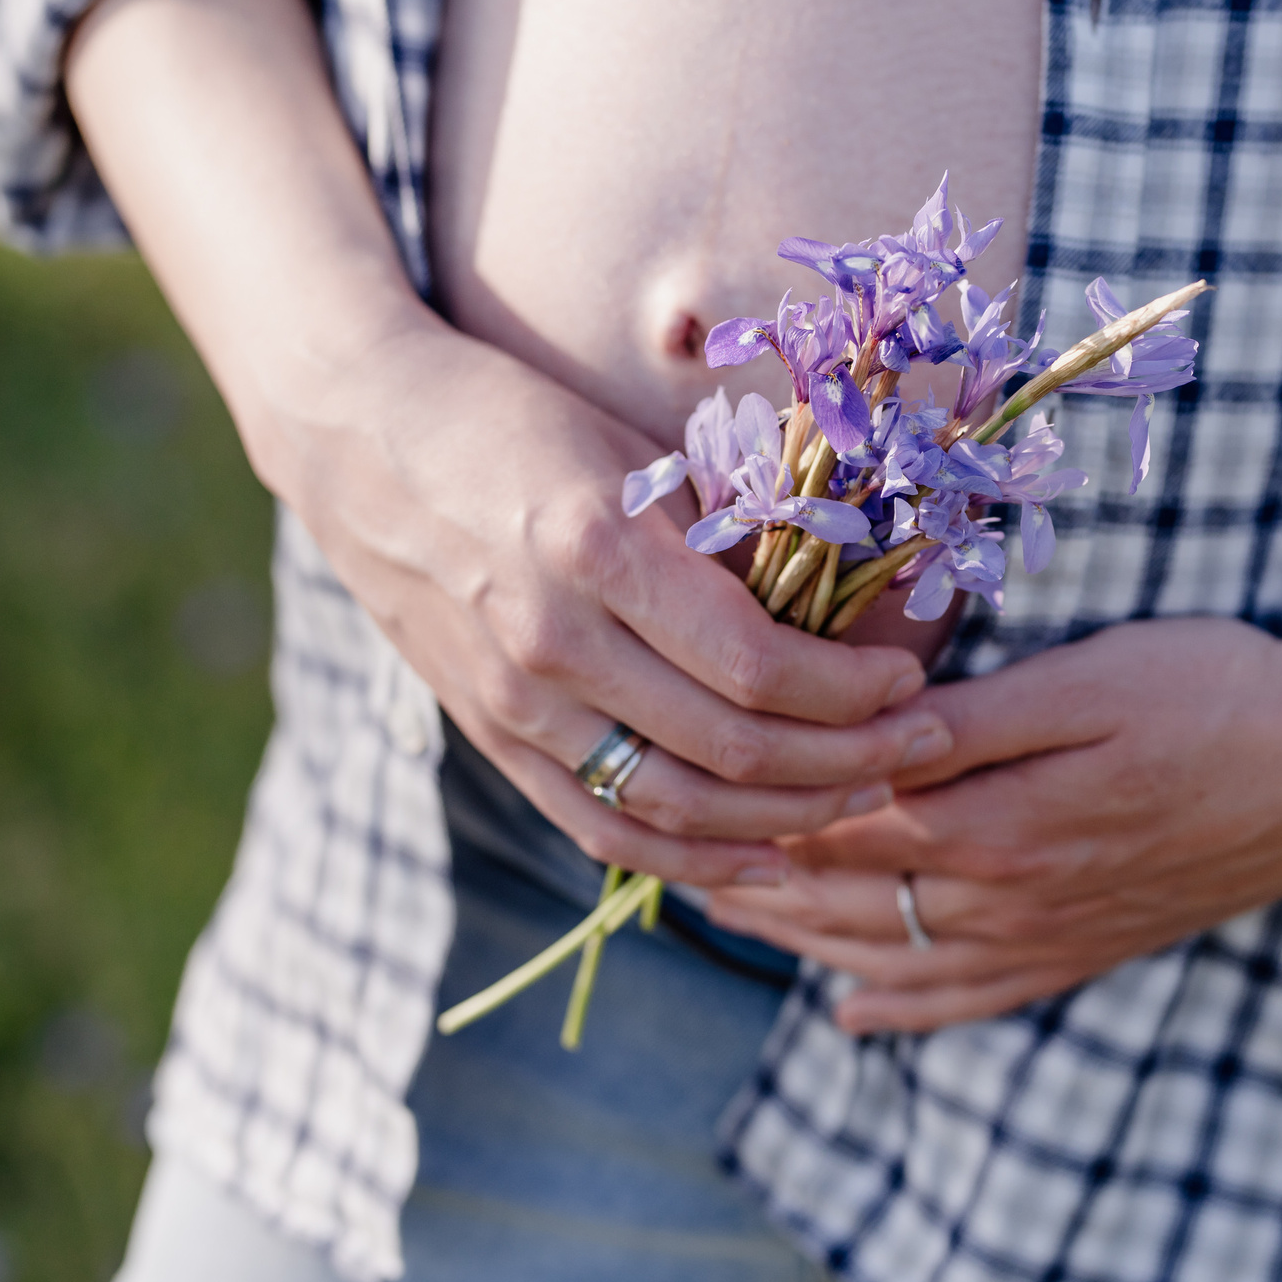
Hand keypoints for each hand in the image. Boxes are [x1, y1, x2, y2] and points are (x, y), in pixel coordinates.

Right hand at [270, 317, 951, 888]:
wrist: (360, 441)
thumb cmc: (513, 421)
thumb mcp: (628, 456)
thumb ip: (721, 541)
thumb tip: (835, 611)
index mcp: (598, 554)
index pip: (755, 665)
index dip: (850, 691)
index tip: (908, 680)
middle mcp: (552, 643)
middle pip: (731, 748)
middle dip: (847, 760)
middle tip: (920, 744)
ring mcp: (514, 704)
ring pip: (677, 806)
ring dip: (788, 817)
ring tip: (866, 795)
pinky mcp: (492, 737)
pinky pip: (604, 827)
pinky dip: (692, 860)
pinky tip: (767, 858)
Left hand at [705, 616, 1281, 1031]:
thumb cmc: (1215, 689)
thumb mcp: (1086, 678)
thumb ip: (966, 719)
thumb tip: (863, 737)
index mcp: (992, 819)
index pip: (834, 824)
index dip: (753, 806)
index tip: (684, 784)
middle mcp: (1005, 897)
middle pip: (844, 900)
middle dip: (751, 879)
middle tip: (667, 857)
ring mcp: (1047, 935)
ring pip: (890, 955)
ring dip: (800, 939)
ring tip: (730, 918)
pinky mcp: (1086, 949)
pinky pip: (970, 1000)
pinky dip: (900, 1009)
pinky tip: (853, 1015)